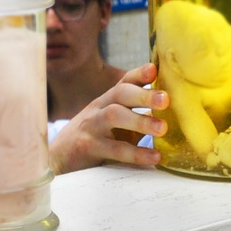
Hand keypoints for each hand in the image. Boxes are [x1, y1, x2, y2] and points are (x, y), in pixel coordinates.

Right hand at [47, 64, 168, 173]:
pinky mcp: (87, 147)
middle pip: (120, 93)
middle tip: (166, 100)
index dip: (140, 74)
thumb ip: (135, 114)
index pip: (125, 82)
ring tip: (162, 129)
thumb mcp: (113, 123)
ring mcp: (91, 127)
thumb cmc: (94, 139)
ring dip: (140, 120)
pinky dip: (136, 153)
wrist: (57, 160)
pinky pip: (114, 149)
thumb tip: (174, 112)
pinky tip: (154, 157)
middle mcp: (98, 109)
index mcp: (107, 100)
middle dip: (144, 94)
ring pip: (114, 116)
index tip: (155, 70)